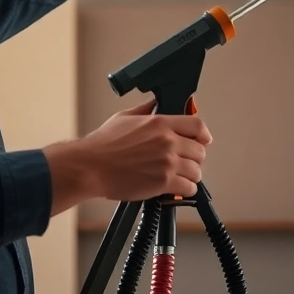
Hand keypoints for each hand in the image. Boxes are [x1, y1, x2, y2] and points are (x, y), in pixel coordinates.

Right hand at [43, 98, 211, 213]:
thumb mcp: (124, 117)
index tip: (203, 140)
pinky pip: (189, 188)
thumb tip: (154, 104)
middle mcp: (167, 141)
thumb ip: (144, 110)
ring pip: (197, 171)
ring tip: (180, 177)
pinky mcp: (163, 182)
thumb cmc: (102, 144)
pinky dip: (185, 189)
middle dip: (194, 157)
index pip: (197, 125)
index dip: (203, 134)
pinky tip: (176, 188)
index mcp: (160, 123)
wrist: (90, 166)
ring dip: (190, 175)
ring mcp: (167, 162)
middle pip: (200, 150)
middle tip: (184, 162)